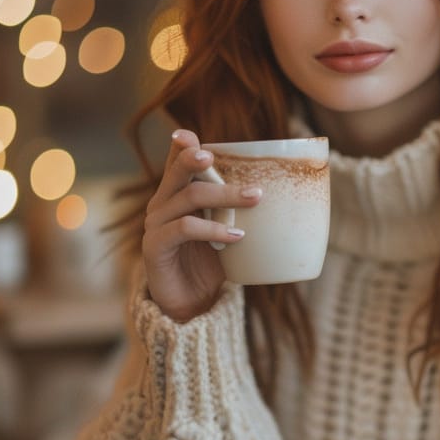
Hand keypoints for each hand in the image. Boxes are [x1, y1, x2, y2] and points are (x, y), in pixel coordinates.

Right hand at [142, 129, 262, 322]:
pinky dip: (214, 230)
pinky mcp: (155, 247)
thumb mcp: (227, 231)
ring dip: (224, 195)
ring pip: (189, 197)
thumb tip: (284, 195)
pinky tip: (236, 237)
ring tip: (254, 199)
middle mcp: (161, 204)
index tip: (192, 136)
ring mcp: (156, 225)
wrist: (190, 304)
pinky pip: (185, 229)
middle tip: (215, 157)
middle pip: (178, 172)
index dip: (181, 146)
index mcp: (176, 195)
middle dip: (197, 160)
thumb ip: (240, 211)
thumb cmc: (210, 264)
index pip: (176, 162)